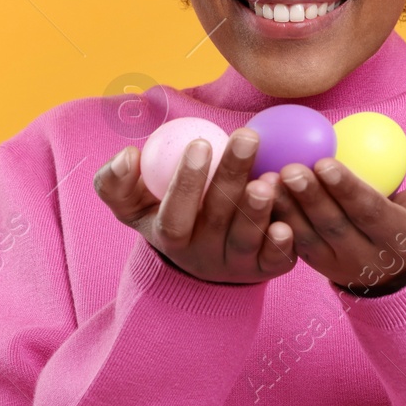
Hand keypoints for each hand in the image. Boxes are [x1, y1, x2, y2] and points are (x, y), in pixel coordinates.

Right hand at [94, 128, 297, 284]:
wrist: (203, 254)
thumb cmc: (166, 213)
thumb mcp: (134, 202)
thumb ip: (117, 180)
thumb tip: (128, 155)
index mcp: (170, 237)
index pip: (173, 216)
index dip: (185, 183)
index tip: (200, 142)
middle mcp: (202, 255)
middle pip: (216, 219)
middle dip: (231, 176)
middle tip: (247, 137)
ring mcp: (234, 265)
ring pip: (246, 240)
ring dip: (258, 210)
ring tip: (271, 176)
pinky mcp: (265, 269)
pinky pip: (275, 260)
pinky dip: (282, 243)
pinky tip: (288, 221)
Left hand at [272, 147, 405, 295]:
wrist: (403, 264)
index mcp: (399, 241)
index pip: (370, 213)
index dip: (347, 189)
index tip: (326, 162)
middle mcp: (366, 259)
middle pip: (333, 226)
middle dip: (310, 197)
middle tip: (289, 167)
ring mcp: (337, 265)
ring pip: (307, 237)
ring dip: (285, 209)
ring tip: (267, 179)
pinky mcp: (316, 263)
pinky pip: (291, 242)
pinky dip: (273, 219)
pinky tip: (258, 193)